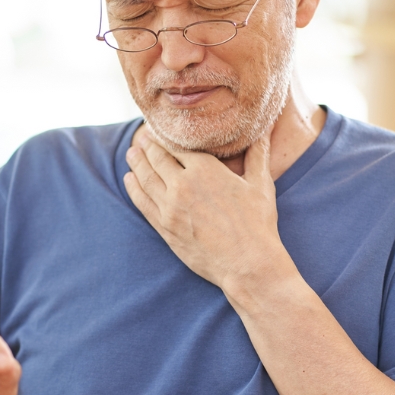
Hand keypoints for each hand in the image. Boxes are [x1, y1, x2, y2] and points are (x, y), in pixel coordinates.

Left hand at [123, 129, 291, 291]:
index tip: (161, 131)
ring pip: (146, 177)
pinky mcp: (164, 227)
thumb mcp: (261, 184)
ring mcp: (170, 207)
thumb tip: (265, 131)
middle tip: (143, 138)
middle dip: (148, 147)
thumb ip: (258, 154)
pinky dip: (133, 188)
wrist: (247, 264)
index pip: (177, 146)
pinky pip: (142, 202)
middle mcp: (183, 184)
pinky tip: (130, 180)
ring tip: (131, 153)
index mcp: (205, 169)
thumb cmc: (258, 223)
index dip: (167, 137)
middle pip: (158, 158)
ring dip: (137, 163)